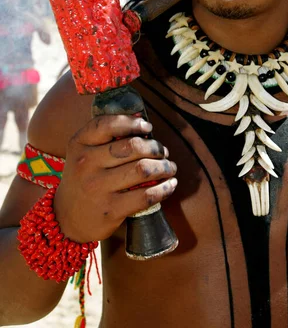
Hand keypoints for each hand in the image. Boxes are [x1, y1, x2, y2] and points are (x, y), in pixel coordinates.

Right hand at [54, 116, 177, 242]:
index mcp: (79, 144)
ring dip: (164, 166)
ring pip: (142, 169)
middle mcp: (85, 164)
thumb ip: (106, 136)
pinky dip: (164, 189)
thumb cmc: (83, 178)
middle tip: (163, 152)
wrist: (65, 218)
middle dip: (155, 147)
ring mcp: (97, 188)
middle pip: (132, 146)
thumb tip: (141, 119)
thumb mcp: (83, 152)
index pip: (107, 124)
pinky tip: (170, 185)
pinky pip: (146, 196)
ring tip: (169, 167)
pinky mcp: (110, 210)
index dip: (132, 123)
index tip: (147, 127)